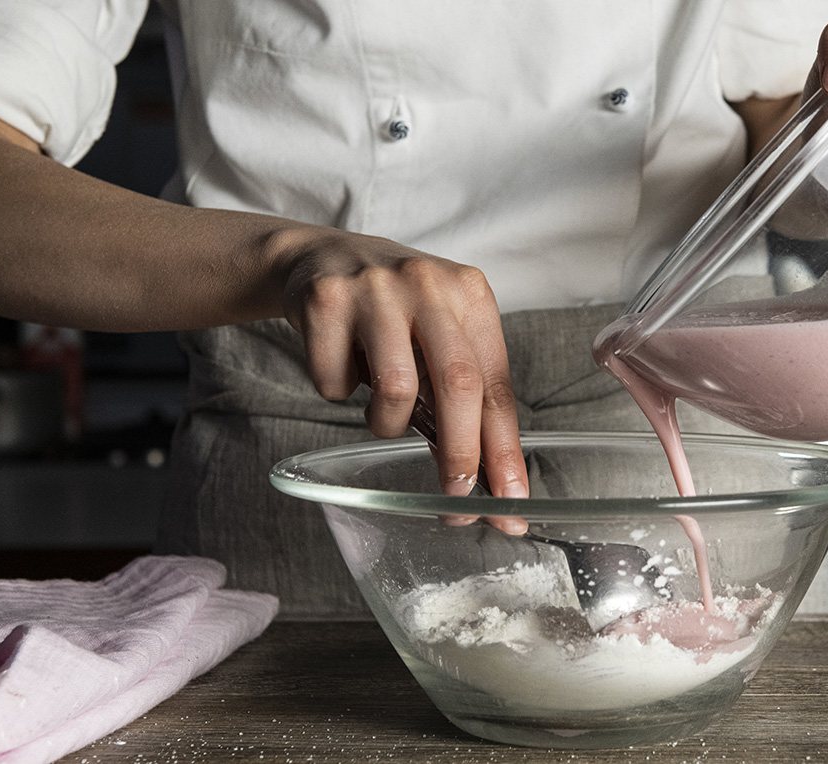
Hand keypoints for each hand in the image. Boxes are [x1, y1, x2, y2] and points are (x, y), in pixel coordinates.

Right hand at [278, 228, 529, 525]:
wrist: (317, 256)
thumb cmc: (391, 309)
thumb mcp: (436, 335)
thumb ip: (460, 395)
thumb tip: (484, 476)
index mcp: (470, 293)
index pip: (496, 383)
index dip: (504, 447)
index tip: (510, 496)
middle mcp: (429, 284)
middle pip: (458, 384)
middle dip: (461, 452)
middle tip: (456, 496)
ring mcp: (375, 289)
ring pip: (395, 389)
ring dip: (386, 423)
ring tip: (379, 410)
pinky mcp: (325, 301)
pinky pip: (336, 383)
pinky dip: (338, 391)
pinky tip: (340, 363)